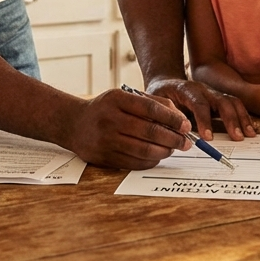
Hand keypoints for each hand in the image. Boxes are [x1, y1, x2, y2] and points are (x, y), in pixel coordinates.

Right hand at [63, 88, 191, 169]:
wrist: (73, 123)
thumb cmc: (106, 109)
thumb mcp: (124, 97)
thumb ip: (152, 103)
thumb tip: (180, 119)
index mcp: (116, 99)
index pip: (150, 109)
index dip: (172, 118)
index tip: (186, 126)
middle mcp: (109, 119)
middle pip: (149, 132)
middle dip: (173, 139)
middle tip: (186, 143)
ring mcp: (105, 140)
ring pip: (143, 150)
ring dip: (164, 152)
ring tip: (173, 149)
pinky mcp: (103, 158)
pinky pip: (134, 163)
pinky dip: (151, 161)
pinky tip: (157, 156)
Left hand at [147, 77, 256, 140]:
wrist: (166, 82)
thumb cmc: (161, 95)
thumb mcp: (156, 103)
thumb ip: (165, 117)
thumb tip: (174, 134)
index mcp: (187, 90)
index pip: (199, 104)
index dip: (204, 121)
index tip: (207, 138)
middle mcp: (204, 89)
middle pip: (222, 101)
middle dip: (231, 120)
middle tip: (237, 137)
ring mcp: (214, 93)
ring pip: (233, 102)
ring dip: (242, 118)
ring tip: (249, 134)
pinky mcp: (220, 99)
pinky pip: (236, 106)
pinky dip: (245, 117)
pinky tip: (252, 128)